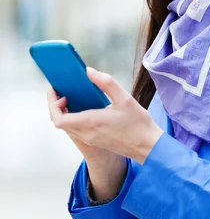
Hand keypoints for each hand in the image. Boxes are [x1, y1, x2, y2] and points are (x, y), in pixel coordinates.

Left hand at [47, 67, 162, 164]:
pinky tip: (85, 107)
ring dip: (64, 112)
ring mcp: (90, 139)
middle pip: (59, 122)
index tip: (56, 91)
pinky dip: (73, 118)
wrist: (148, 146)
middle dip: (56, 106)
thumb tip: (89, 71)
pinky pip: (76, 130)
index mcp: (91, 122)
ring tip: (72, 97)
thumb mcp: (124, 98)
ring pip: (67, 127)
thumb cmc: (138, 124)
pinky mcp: (95, 141)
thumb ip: (106, 82)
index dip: (52, 104)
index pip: (59, 118)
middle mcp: (87, 133)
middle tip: (62, 92)